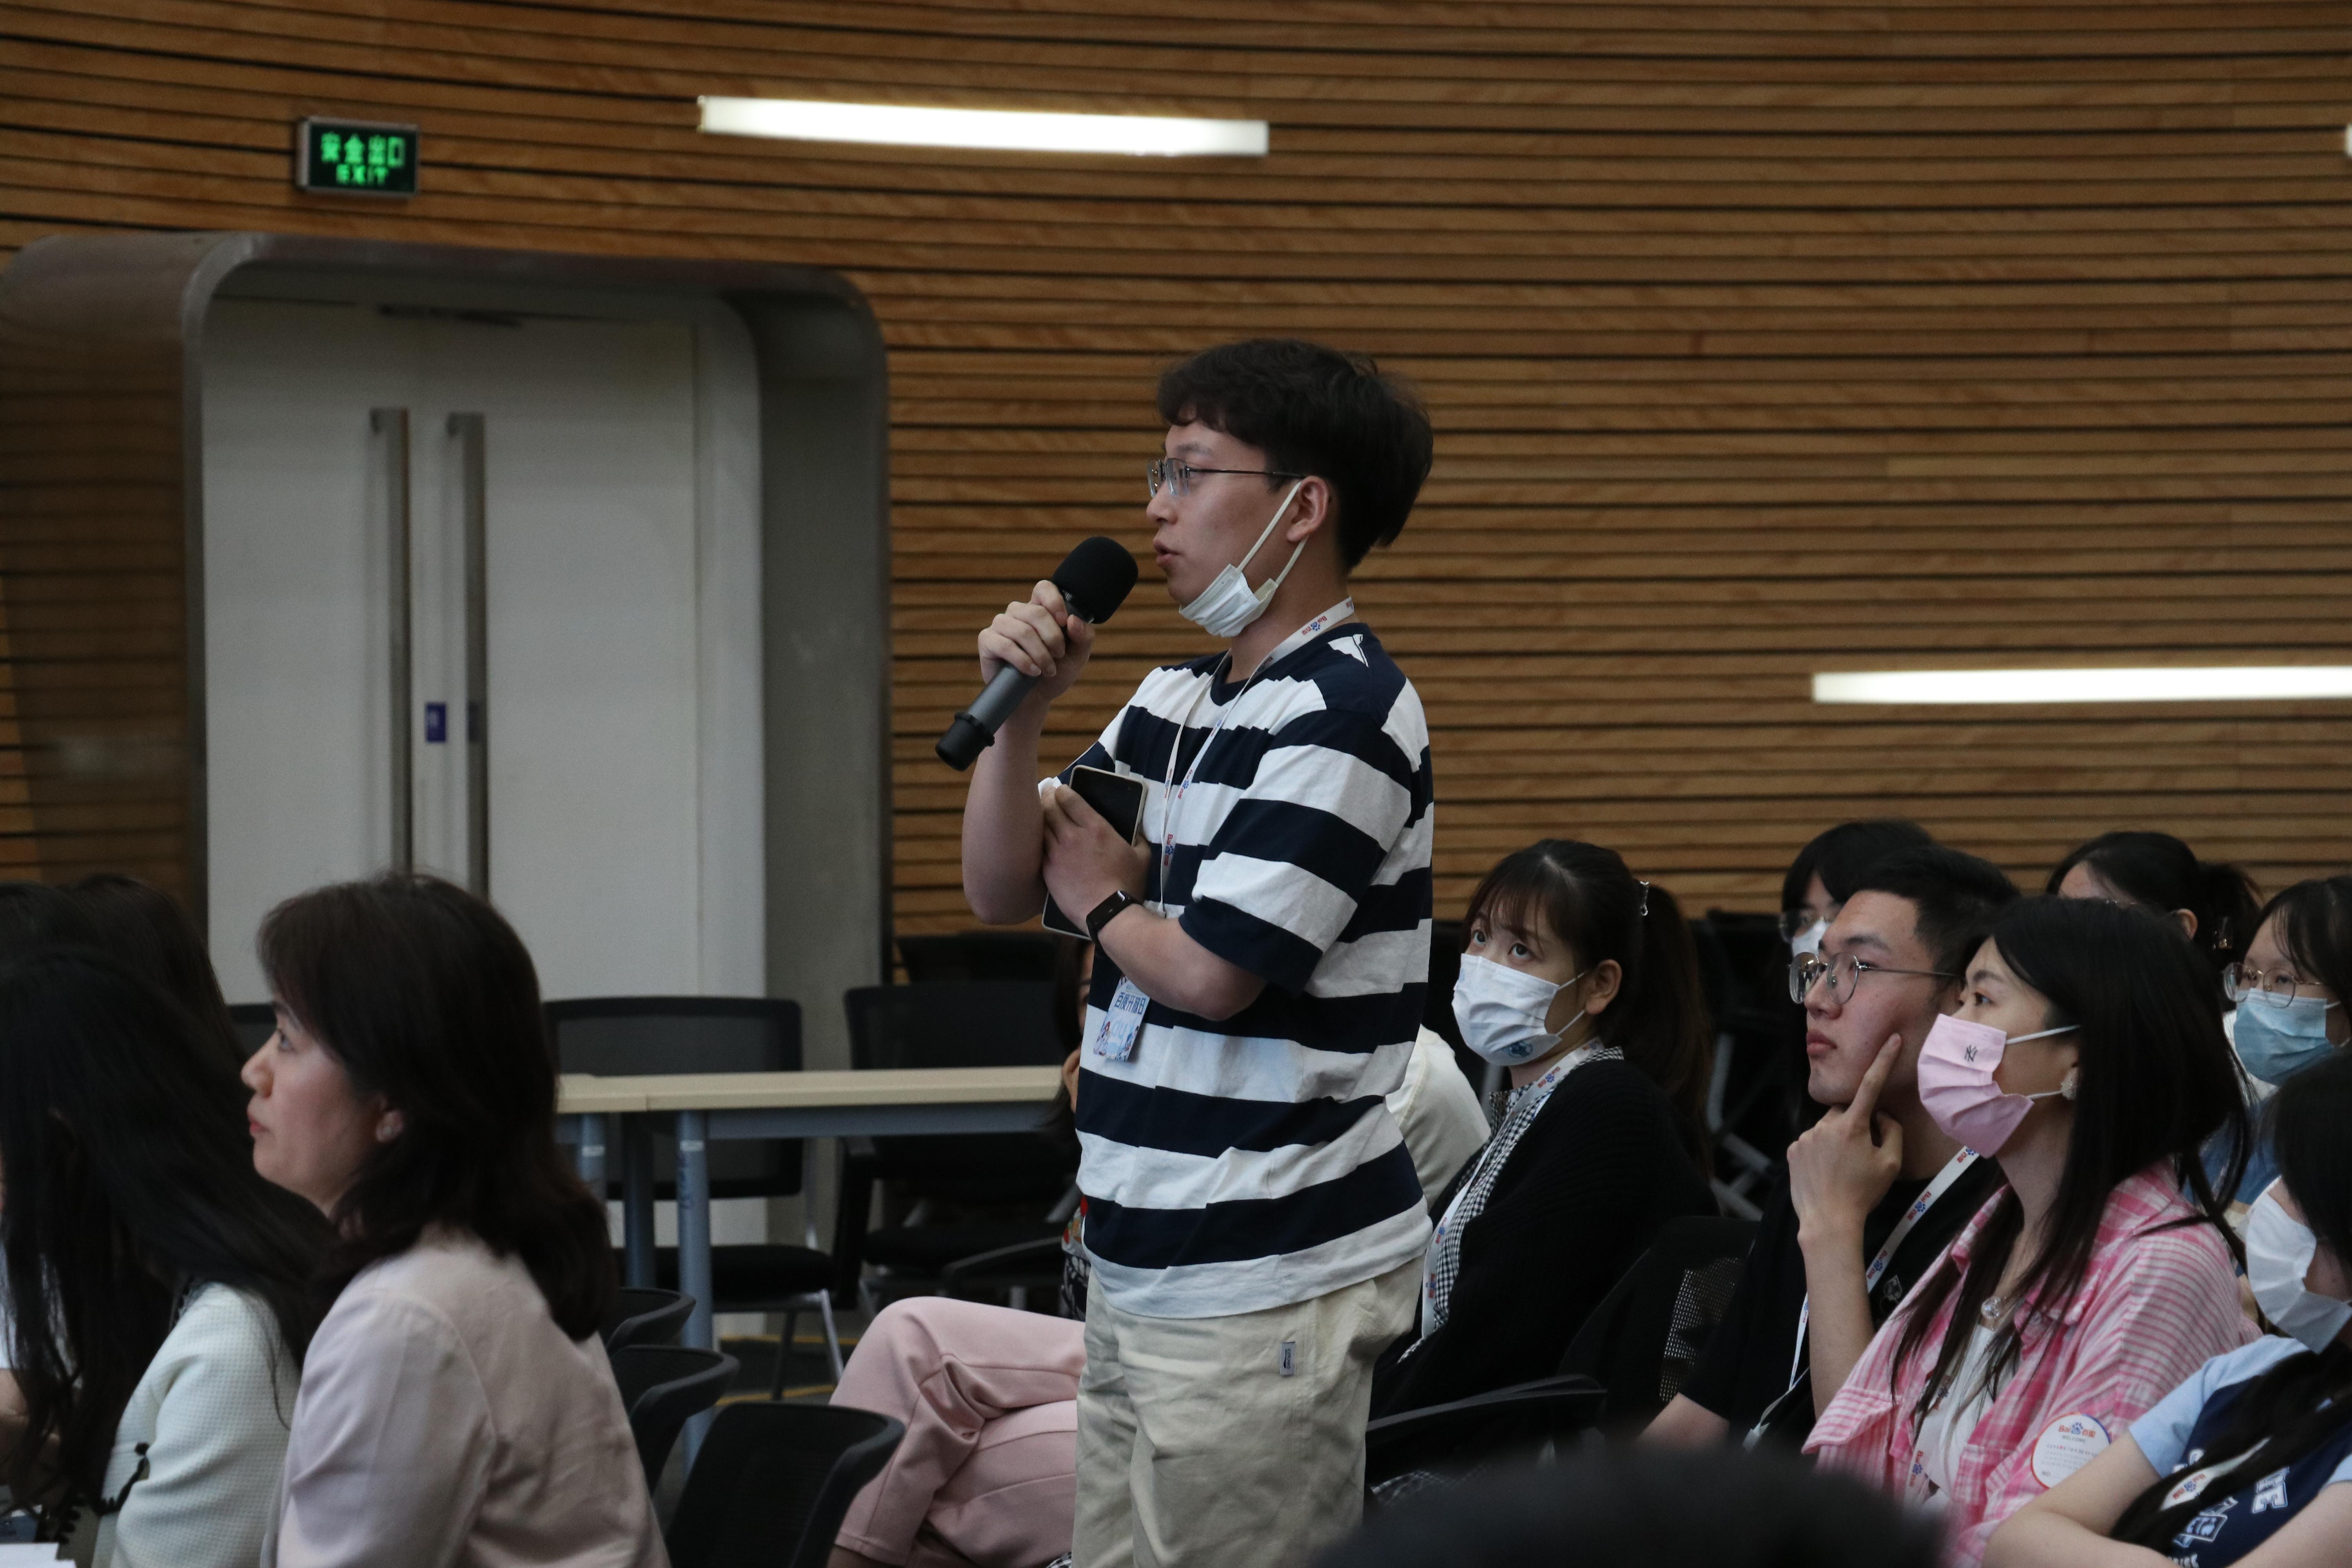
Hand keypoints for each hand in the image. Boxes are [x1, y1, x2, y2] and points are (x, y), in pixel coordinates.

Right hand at [977, 580, 1096, 711]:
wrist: (1034, 699)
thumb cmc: (1055, 673)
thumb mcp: (1077, 656)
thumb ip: (1083, 636)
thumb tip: (1073, 620)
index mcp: (1039, 609)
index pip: (1043, 588)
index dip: (1054, 601)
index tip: (1064, 621)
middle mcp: (1018, 613)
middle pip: (1036, 612)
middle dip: (1053, 637)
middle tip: (1059, 656)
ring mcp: (1001, 625)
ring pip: (1022, 630)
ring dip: (1040, 653)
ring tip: (1047, 670)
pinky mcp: (987, 640)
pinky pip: (1005, 645)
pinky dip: (1023, 660)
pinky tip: (1032, 672)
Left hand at [1040, 782, 1146, 926]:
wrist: (1108, 914)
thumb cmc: (1128, 885)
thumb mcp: (1142, 856)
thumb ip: (1137, 838)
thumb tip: (1135, 829)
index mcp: (1096, 828)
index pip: (1071, 800)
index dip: (1062, 790)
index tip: (1060, 788)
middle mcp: (1072, 836)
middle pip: (1051, 808)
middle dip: (1047, 796)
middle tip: (1046, 792)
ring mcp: (1057, 854)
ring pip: (1041, 827)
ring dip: (1040, 816)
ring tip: (1039, 811)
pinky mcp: (1048, 871)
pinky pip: (1039, 849)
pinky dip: (1037, 840)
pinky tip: (1038, 839)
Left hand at [1788, 1032, 1904, 1252]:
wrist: (1828, 1221)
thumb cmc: (1864, 1193)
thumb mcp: (1890, 1164)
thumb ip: (1892, 1131)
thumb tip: (1883, 1114)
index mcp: (1851, 1125)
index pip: (1871, 1085)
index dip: (1883, 1060)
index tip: (1892, 1039)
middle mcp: (1825, 1125)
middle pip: (1845, 1111)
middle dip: (1855, 1122)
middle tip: (1862, 1151)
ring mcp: (1805, 1137)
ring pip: (1827, 1127)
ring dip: (1837, 1138)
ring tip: (1842, 1168)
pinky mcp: (1792, 1150)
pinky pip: (1811, 1141)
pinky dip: (1821, 1150)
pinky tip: (1826, 1172)